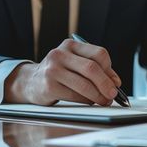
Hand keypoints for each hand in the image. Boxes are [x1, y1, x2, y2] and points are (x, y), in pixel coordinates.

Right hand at [4, 39, 121, 105]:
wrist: (31, 81)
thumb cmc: (59, 73)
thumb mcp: (76, 64)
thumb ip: (96, 70)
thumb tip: (116, 82)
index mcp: (71, 45)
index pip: (99, 54)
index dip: (110, 69)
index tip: (115, 82)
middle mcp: (60, 54)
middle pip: (92, 68)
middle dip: (106, 84)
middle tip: (113, 95)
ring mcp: (53, 70)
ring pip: (84, 84)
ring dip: (98, 96)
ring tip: (103, 101)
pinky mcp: (49, 86)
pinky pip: (75, 96)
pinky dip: (86, 101)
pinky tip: (89, 102)